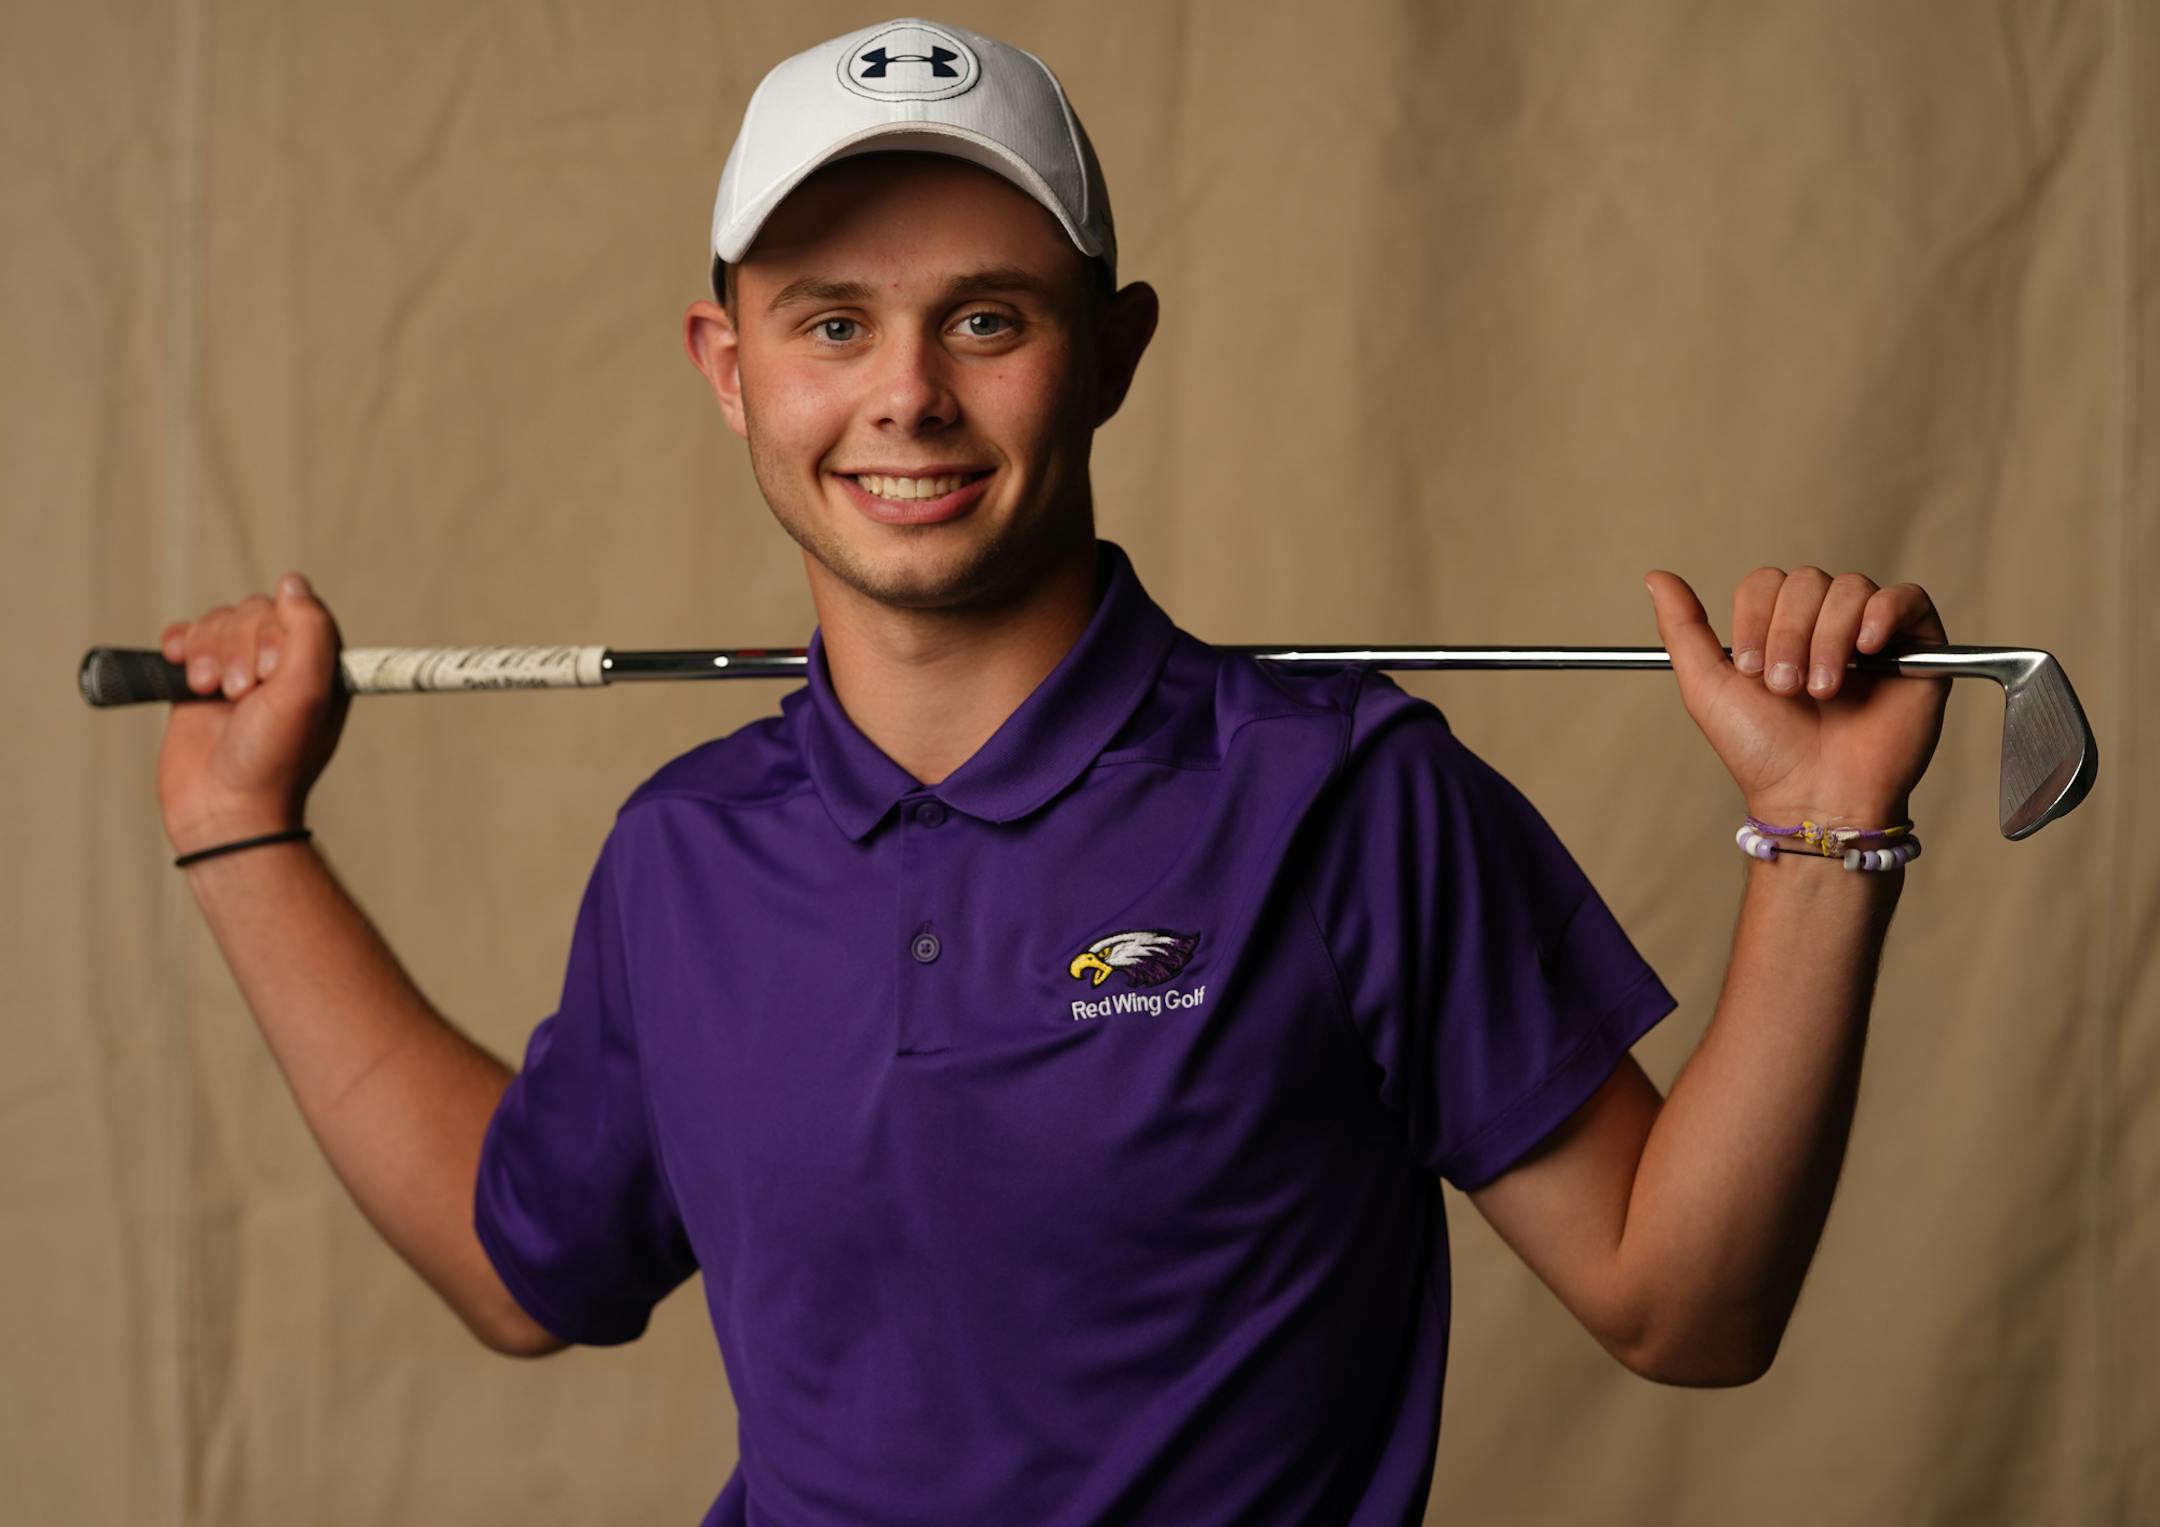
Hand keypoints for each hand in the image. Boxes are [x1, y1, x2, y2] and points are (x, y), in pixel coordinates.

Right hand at [156, 573, 351, 857]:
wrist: (223, 809)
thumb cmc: (273, 759)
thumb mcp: (307, 692)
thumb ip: (310, 631)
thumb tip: (293, 582)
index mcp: (316, 666)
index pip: (292, 610)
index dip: (272, 634)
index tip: (270, 675)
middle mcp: (279, 665)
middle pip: (250, 611)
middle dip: (236, 646)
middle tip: (238, 694)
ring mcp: (236, 672)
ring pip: (216, 621)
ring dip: (207, 651)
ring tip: (210, 693)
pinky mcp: (196, 684)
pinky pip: (184, 636)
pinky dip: (179, 644)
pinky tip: (178, 667)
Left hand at [1642, 566, 1950, 828]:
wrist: (1815, 796)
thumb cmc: (1763, 751)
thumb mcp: (1708, 687)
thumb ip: (1683, 629)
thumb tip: (1657, 576)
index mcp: (1780, 629)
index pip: (1767, 582)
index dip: (1755, 618)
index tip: (1749, 670)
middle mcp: (1826, 624)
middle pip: (1806, 581)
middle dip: (1788, 635)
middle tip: (1787, 688)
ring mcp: (1873, 634)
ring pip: (1849, 588)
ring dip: (1827, 638)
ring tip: (1822, 690)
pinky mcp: (1918, 647)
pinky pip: (1907, 596)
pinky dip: (1882, 613)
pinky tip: (1865, 650)